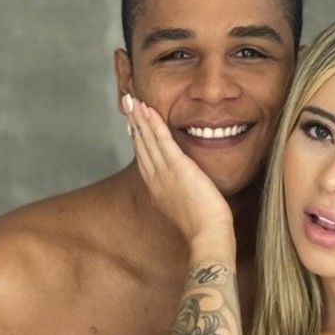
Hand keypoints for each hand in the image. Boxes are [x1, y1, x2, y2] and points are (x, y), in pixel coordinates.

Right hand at [124, 94, 233, 249]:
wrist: (207, 235)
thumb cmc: (204, 228)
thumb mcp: (187, 209)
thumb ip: (183, 196)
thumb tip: (188, 190)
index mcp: (157, 190)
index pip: (145, 159)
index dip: (138, 140)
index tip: (134, 126)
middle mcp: (156, 180)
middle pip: (141, 146)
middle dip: (134, 124)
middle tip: (127, 105)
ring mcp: (164, 173)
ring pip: (148, 140)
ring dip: (139, 118)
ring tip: (132, 100)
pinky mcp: (177, 167)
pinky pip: (162, 140)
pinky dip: (153, 123)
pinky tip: (148, 109)